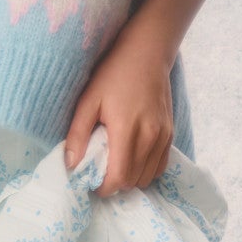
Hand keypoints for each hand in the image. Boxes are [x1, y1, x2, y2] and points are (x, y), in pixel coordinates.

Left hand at [62, 12, 178, 195]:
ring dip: (130, 179)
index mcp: (127, 129)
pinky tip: (131, 161)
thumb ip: (78, 134)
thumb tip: (70, 165)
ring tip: (114, 167)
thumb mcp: (88, 100)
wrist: (146, 53)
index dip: (104, 187)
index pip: (119, 177)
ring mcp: (163, 136)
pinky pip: (160, 166)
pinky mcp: (170, 133)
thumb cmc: (113, 73)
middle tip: (99, 174)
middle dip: (114, 185)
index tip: (91, 183)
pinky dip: (145, 171)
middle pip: (133, 181)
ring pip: (148, 177)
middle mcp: (150, 136)